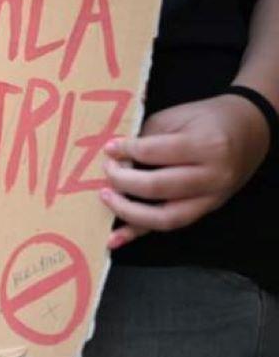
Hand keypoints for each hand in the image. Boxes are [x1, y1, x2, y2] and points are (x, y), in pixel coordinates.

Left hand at [100, 94, 270, 248]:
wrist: (249, 130)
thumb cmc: (206, 119)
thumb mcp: (175, 117)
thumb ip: (146, 139)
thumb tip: (114, 159)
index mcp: (206, 145)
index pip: (154, 152)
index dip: (125, 151)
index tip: (109, 148)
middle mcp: (212, 176)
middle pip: (157, 187)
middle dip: (122, 181)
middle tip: (106, 169)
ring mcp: (211, 199)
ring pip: (165, 217)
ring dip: (128, 211)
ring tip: (105, 196)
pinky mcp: (206, 211)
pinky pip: (168, 226)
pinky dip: (138, 234)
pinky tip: (113, 239)